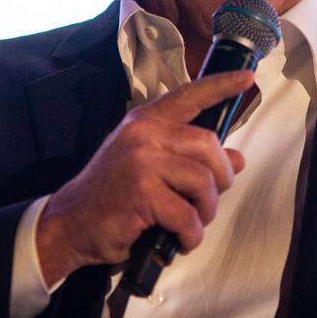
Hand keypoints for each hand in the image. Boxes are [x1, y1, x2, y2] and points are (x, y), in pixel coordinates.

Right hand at [36, 70, 251, 285]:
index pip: (189, 96)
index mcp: (145, 122)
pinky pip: (188, 215)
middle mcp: (143, 133)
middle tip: (208, 198)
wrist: (69, 223)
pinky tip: (180, 239)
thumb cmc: (111, 196)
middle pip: (209, 144)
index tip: (246, 78)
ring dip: (206, 210)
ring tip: (191, 222)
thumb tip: (236, 159)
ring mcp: (142, 160)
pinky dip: (191, 234)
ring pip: (204, 180)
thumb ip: (189, 158)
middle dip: (220, 177)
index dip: (220, 86)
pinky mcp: (142, 192)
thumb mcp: (148, 168)